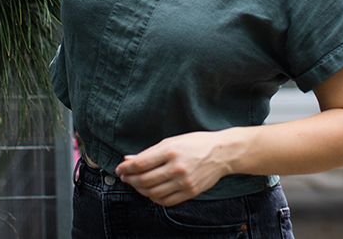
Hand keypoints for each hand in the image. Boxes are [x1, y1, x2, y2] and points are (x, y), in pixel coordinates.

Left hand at [115, 130, 233, 205]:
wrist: (222, 153)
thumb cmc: (197, 143)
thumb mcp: (173, 140)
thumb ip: (151, 152)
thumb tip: (130, 159)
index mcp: (171, 151)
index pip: (141, 163)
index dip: (126, 167)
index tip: (120, 168)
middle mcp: (176, 168)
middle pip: (144, 180)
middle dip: (130, 179)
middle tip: (125, 177)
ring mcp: (183, 182)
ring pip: (152, 192)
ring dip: (140, 189)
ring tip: (137, 183)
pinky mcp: (189, 192)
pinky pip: (165, 201)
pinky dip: (154, 197)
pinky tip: (151, 191)